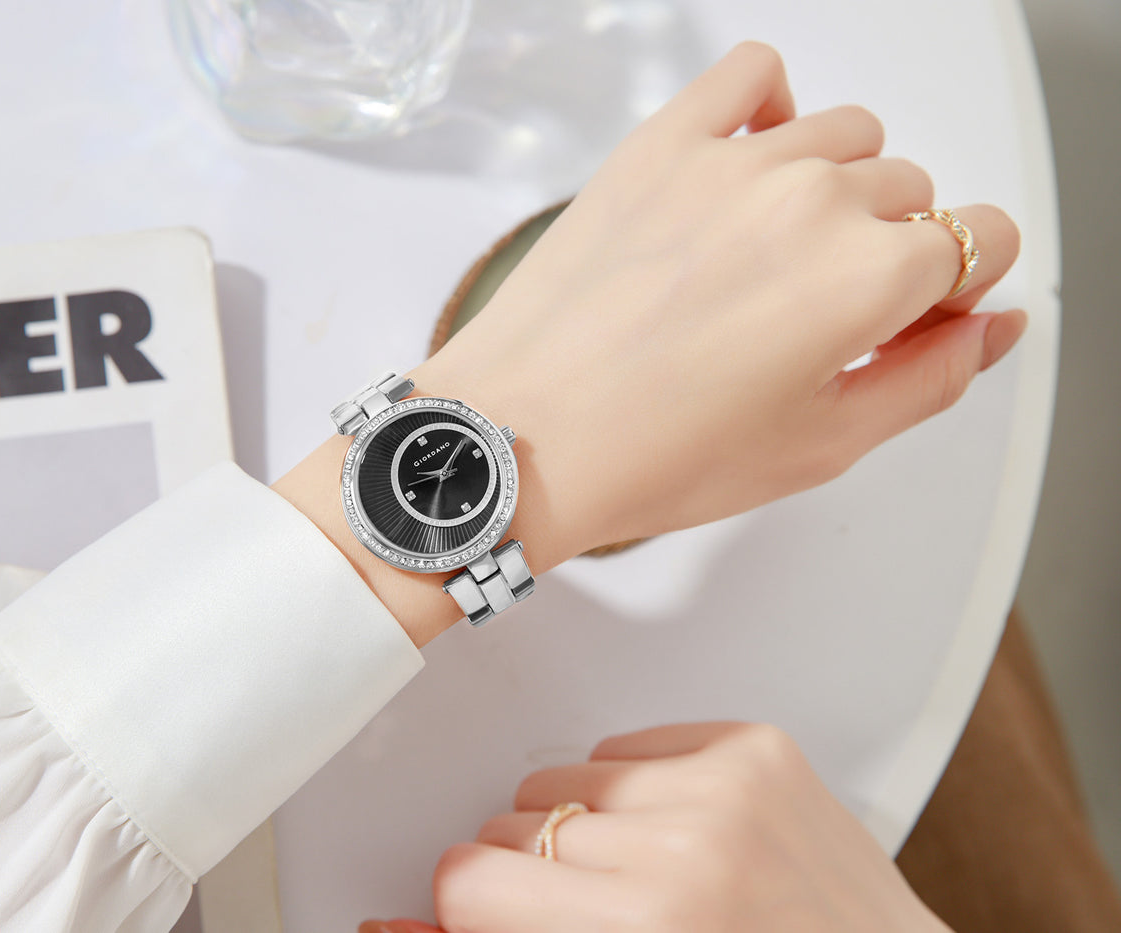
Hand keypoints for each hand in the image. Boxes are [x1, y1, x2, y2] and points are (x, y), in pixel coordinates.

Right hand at [361, 723, 950, 932]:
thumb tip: (384, 925)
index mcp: (644, 927)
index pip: (467, 878)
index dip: (476, 907)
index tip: (504, 916)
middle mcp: (686, 848)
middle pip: (513, 826)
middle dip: (535, 875)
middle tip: (598, 915)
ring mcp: (727, 787)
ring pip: (563, 778)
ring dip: (585, 828)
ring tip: (647, 879)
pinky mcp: (755, 747)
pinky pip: (627, 745)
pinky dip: (637, 789)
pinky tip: (679, 837)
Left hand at [410, 40, 1022, 559]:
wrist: (522, 436)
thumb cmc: (650, 454)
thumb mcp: (820, 447)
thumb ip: (931, 378)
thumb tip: (992, 327)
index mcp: (870, 277)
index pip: (983, 240)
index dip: (955, 289)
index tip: (911, 317)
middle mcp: (813, 200)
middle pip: (912, 192)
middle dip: (891, 248)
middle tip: (823, 313)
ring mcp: (734, 162)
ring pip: (846, 137)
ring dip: (836, 186)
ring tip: (774, 257)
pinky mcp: (662, 144)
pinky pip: (752, 76)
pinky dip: (769, 107)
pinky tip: (748, 167)